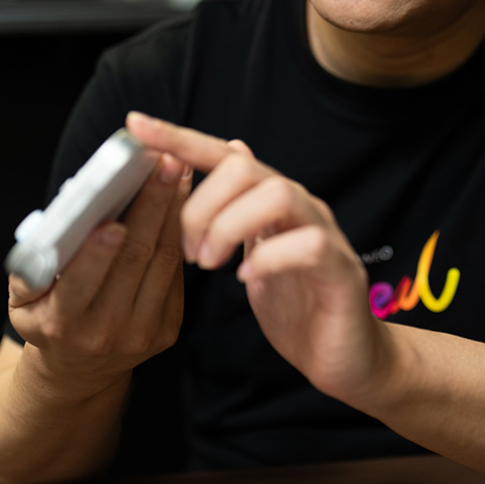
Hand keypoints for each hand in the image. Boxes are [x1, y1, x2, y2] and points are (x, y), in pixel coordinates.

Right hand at [8, 153, 190, 389]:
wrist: (81, 367)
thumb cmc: (48, 315)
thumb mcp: (24, 301)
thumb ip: (30, 269)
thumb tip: (51, 230)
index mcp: (62, 323)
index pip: (81, 284)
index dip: (98, 253)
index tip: (111, 220)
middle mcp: (105, 332)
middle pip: (134, 262)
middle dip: (151, 208)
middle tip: (163, 166)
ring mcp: (142, 332)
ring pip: (162, 262)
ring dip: (174, 212)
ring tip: (177, 172)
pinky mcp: (168, 329)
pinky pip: (177, 274)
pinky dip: (180, 233)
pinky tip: (183, 201)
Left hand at [126, 112, 392, 405]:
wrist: (348, 358)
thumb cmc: (297, 307)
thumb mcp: (253, 252)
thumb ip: (237, 207)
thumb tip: (229, 146)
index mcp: (273, 202)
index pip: (224, 154)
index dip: (180, 138)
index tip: (135, 125)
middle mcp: (300, 207)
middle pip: (246, 168)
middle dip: (202, 203)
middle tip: (190, 251)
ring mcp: (325, 234)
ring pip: (278, 194)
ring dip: (230, 226)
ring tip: (211, 264)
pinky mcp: (342, 271)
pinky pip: (308, 245)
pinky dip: (268, 258)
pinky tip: (247, 277)